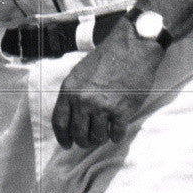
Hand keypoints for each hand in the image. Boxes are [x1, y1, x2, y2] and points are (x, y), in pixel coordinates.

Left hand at [51, 18, 165, 149]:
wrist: (132, 48)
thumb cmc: (107, 57)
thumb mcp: (79, 72)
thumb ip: (73, 94)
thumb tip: (71, 117)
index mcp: (70, 90)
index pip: (60, 123)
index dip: (62, 137)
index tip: (67, 144)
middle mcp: (83, 101)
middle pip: (78, 134)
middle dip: (84, 141)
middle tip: (90, 140)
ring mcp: (102, 107)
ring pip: (97, 137)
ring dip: (101, 138)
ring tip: (105, 131)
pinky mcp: (121, 112)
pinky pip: (116, 135)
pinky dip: (116, 135)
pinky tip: (117, 130)